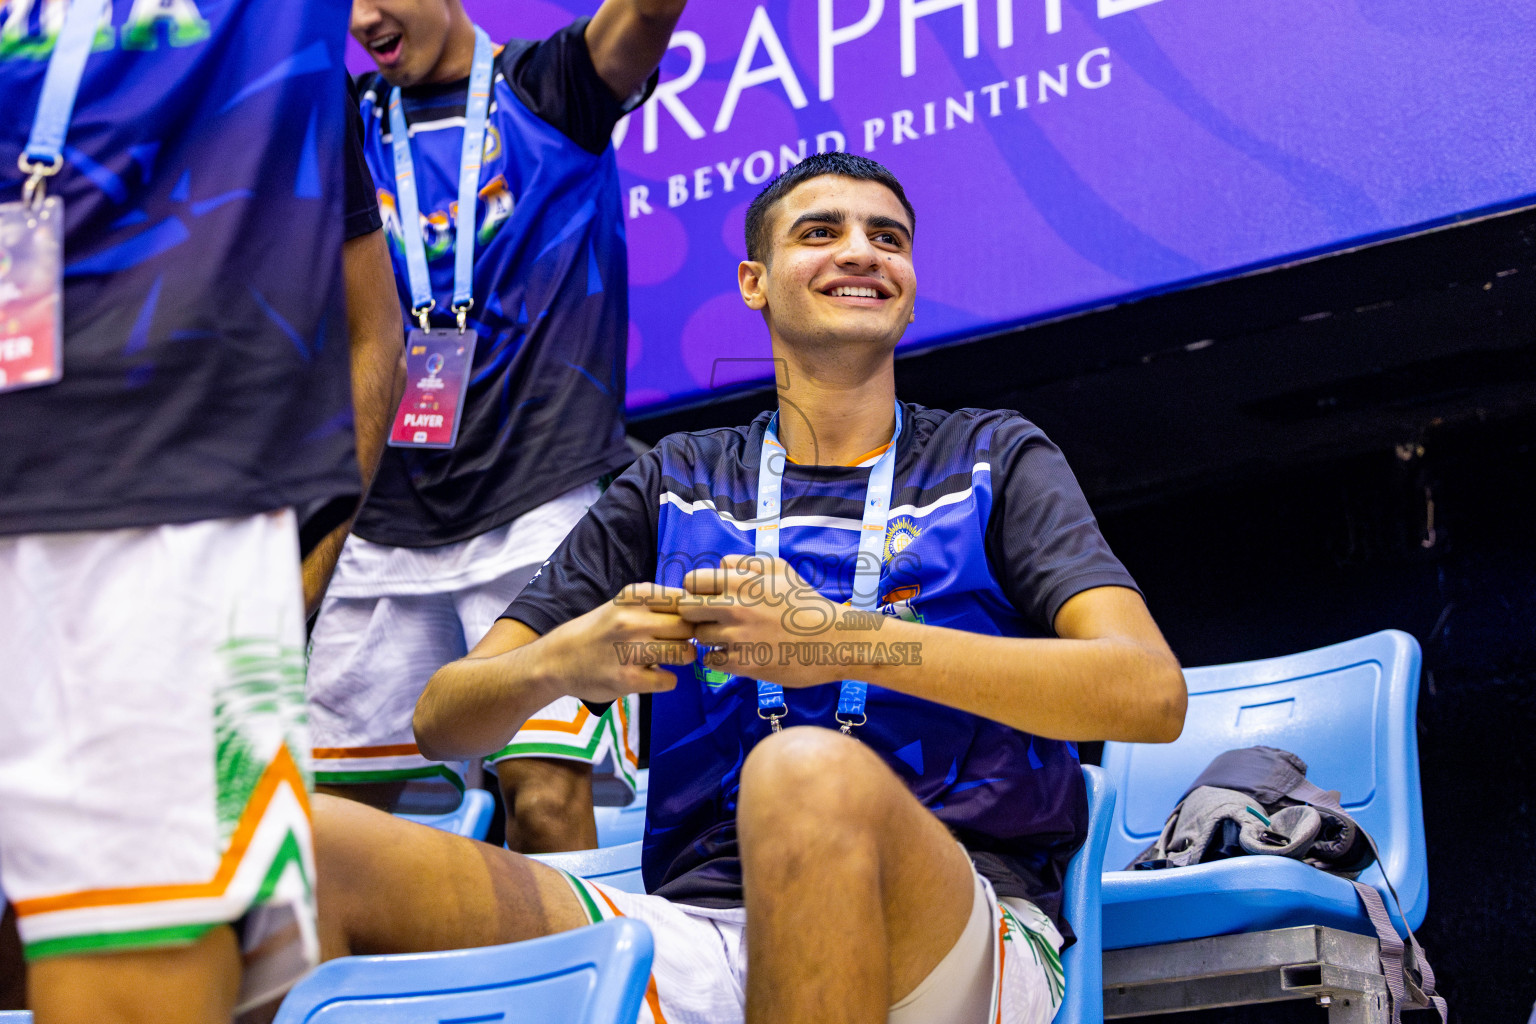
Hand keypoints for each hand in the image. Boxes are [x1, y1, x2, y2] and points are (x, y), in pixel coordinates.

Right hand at [539, 583, 693, 704]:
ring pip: (685, 653)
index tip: (690, 621)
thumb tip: (701, 608)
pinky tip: (655, 676)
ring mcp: (629, 650)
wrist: (557, 660)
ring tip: (670, 657)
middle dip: (691, 636)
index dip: (694, 613)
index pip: (685, 599)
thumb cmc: (599, 630)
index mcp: (634, 597)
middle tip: (680, 641)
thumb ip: (658, 604)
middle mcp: (631, 620)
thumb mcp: (624, 605)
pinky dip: (667, 680)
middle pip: (689, 627)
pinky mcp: (626, 679)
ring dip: (683, 658)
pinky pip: (669, 681)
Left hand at [679, 555, 843, 689]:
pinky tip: (738, 653)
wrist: (833, 641)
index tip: (709, 597)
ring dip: (710, 637)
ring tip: (732, 637)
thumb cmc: (807, 604)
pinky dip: (719, 658)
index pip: (692, 581)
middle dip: (696, 614)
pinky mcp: (743, 663)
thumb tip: (720, 564)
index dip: (696, 589)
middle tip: (713, 618)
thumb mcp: (781, 570)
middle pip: (687, 609)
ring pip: (699, 637)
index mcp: (742, 581)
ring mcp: (737, 637)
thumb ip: (746, 563)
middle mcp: (735, 607)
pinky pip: (711, 660)